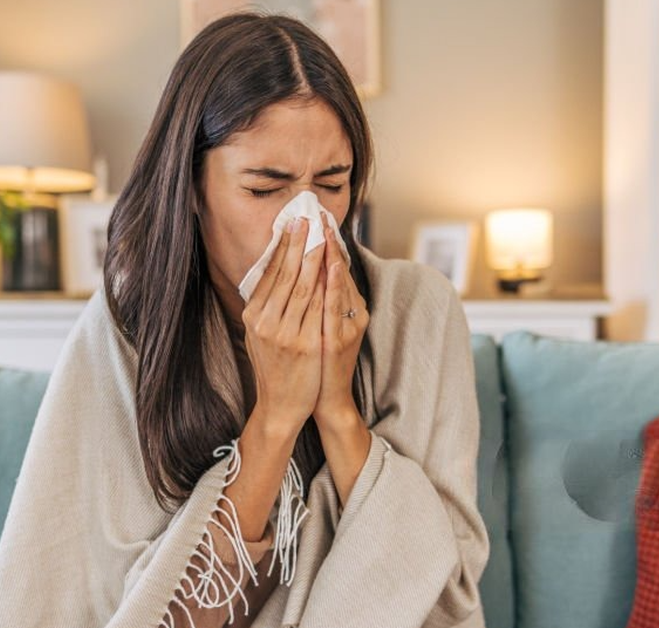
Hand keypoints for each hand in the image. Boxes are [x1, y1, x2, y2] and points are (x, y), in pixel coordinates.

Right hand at [242, 217, 326, 437]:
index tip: (290, 225)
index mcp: (254, 317)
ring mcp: (286, 334)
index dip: (281, 247)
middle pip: (285, 274)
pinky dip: (326, 284)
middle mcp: (266, 322)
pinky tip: (333, 266)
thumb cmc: (273, 368)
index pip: (269, 274)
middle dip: (297, 243)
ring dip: (314, 256)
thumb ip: (263, 307)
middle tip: (306, 218)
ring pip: (303, 286)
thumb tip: (270, 274)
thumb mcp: (258, 335)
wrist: (280, 406)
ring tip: (321, 234)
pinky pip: (319, 308)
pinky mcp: (306, 345)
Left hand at [314, 221, 368, 427]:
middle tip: (321, 213)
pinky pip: (336, 306)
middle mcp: (353, 314)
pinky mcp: (340, 339)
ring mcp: (348, 326)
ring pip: (340, 285)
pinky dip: (335, 284)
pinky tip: (331, 265)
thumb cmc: (318, 362)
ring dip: (333, 255)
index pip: (338, 269)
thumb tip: (305, 271)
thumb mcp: (320, 326)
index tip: (319, 217)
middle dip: (330, 241)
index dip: (330, 242)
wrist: (324, 400)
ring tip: (327, 230)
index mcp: (348, 308)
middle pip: (341, 272)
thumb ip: (318, 300)